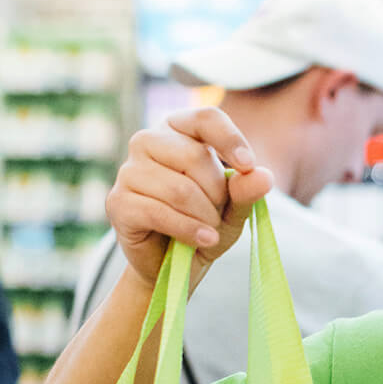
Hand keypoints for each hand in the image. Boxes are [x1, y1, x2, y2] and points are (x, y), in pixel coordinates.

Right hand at [105, 107, 273, 293]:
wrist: (171, 266)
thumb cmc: (202, 226)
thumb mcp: (232, 210)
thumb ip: (246, 191)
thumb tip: (264, 175)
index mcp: (177, 130)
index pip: (206, 118)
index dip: (230, 139)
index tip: (248, 165)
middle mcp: (147, 141)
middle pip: (194, 156)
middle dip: (216, 193)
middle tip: (217, 215)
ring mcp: (128, 170)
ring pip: (179, 188)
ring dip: (203, 216)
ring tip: (208, 231)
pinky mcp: (118, 202)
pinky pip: (159, 212)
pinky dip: (188, 230)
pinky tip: (203, 240)